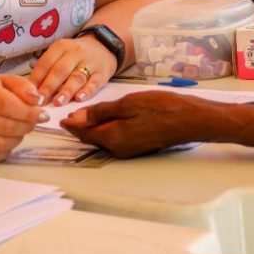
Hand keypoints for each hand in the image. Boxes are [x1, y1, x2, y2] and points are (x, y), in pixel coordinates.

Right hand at [0, 74, 46, 164]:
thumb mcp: (6, 81)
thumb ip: (23, 86)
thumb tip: (37, 100)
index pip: (6, 105)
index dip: (28, 113)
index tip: (43, 115)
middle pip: (5, 126)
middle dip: (26, 126)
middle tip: (33, 123)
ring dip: (16, 140)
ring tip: (20, 130)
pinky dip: (4, 152)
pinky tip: (8, 141)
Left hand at [31, 34, 118, 105]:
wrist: (104, 45)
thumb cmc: (76, 55)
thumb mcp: (61, 54)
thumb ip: (48, 69)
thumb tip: (31, 90)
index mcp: (61, 47)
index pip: (46, 63)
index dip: (36, 79)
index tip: (29, 94)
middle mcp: (76, 52)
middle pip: (60, 70)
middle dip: (49, 87)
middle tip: (40, 101)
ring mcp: (90, 62)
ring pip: (77, 77)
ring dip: (66, 90)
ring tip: (58, 102)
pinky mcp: (102, 73)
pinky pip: (94, 83)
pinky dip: (87, 91)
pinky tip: (79, 98)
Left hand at [62, 91, 214, 157]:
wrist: (191, 119)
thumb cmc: (162, 108)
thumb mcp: (128, 104)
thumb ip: (101, 112)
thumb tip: (79, 118)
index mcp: (112, 138)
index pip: (83, 133)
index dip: (71, 124)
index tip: (62, 117)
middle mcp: (118, 149)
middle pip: (92, 137)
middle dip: (81, 126)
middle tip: (72, 113)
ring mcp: (129, 150)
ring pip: (104, 138)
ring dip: (95, 127)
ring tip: (89, 113)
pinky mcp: (139, 146)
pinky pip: (116, 138)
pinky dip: (109, 128)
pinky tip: (112, 117)